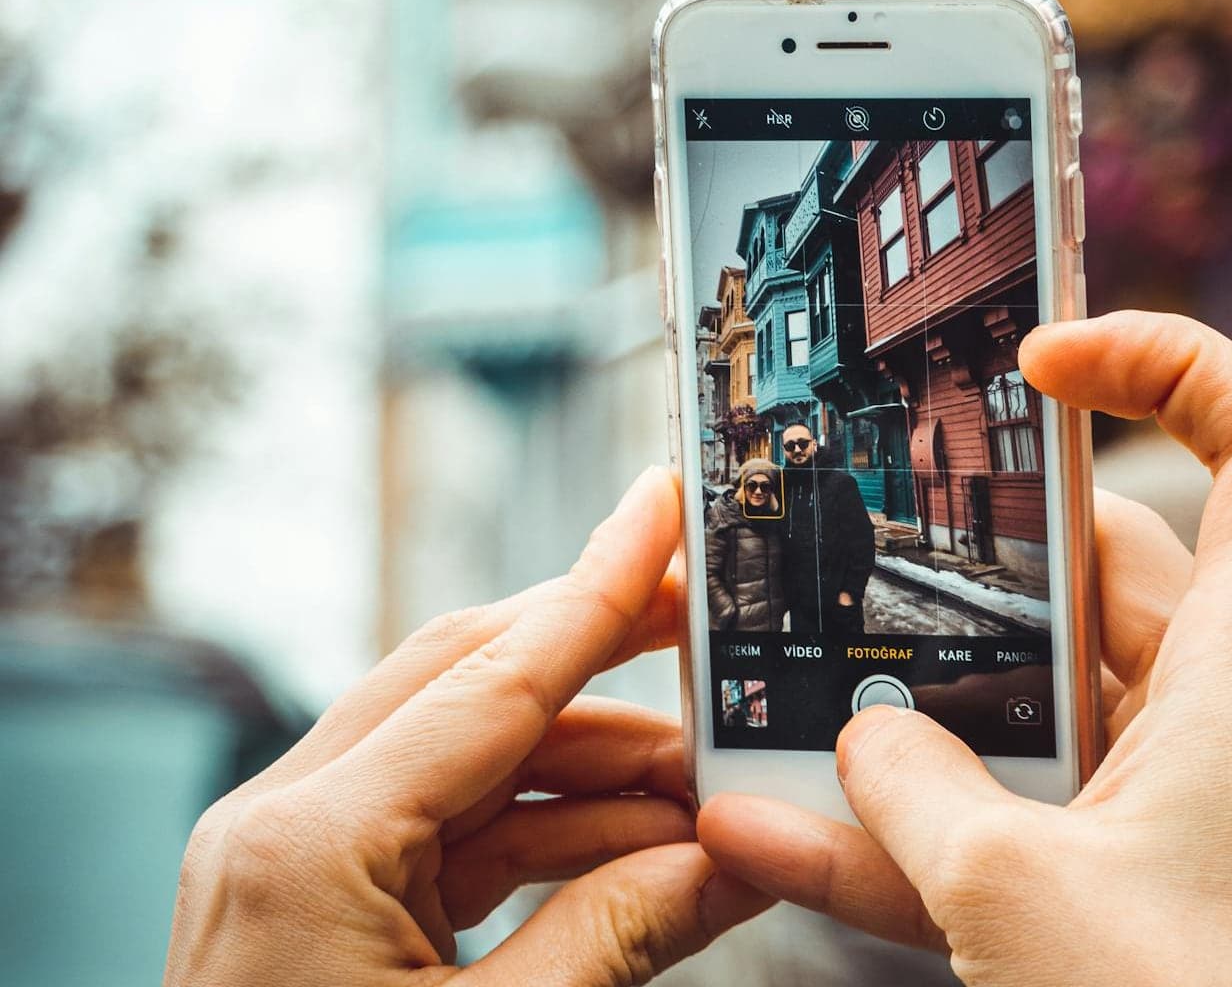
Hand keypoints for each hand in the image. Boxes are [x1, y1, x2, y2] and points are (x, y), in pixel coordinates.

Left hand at [167, 467, 769, 986]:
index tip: (658, 508)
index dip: (598, 588)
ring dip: (593, 768)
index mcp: (309, 843)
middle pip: (472, 686)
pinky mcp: (321, 906)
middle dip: (602, 659)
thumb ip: (623, 935)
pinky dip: (551, 834)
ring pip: (471, 761)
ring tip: (706, 790)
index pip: (493, 678)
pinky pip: (454, 834)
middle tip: (709, 630)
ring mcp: (297, 863)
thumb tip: (732, 856)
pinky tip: (643, 849)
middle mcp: (287, 825)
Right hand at [698, 311, 1231, 984]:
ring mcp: (1163, 803)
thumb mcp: (1018, 895)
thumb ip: (914, 795)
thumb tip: (858, 742)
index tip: (1046, 356)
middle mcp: (1212, 718)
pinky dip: (904, 825)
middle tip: (855, 537)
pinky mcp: (1116, 883)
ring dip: (911, 712)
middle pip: (1097, 569)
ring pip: (1029, 704)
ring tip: (780, 692)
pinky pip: (1000, 819)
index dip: (1172, 363)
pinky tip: (772, 832)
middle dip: (968, 562)